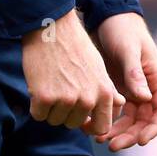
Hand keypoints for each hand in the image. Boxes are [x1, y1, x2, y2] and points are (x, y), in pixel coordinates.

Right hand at [22, 9, 124, 135]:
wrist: (53, 28)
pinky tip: (39, 85)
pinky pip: (38, 115)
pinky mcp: (44, 98)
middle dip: (66, 112)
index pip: (102, 127)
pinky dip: (36, 105)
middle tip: (61, 89)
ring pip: (55, 120)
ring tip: (51, 84)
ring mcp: (66, 99)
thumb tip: (120, 104)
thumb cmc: (76, 46)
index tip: (81, 120)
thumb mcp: (98, 67)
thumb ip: (107, 90)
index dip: (90, 126)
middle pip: (74, 124)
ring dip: (50, 108)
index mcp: (104, 93)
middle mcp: (87, 99)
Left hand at [91, 13, 156, 150]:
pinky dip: (106, 120)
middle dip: (130, 135)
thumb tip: (144, 98)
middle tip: (112, 146)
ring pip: (129, 120)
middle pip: (144, 121)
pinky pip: (115, 111)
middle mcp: (148, 87)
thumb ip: (135, 73)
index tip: (140, 142)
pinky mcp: (118, 89)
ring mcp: (133, 90)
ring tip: (99, 140)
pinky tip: (91, 126)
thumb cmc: (122, 28)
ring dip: (116, 131)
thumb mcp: (128, 49)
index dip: (153, 129)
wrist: (106, 16)